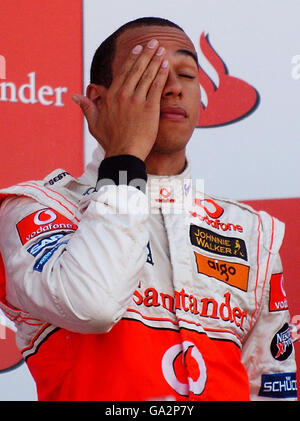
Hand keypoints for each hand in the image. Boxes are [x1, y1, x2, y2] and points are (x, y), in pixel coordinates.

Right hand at [72, 39, 168, 160]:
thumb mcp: (94, 123)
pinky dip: (162, 74)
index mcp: (111, 97)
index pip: (123, 73)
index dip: (132, 59)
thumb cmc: (110, 141)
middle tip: (152, 42)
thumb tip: (75, 97)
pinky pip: (156, 87)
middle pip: (136, 69)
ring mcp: (136, 101)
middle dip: (146, 53)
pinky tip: (166, 65)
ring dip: (155, 60)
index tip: (138, 49)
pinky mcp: (149, 108)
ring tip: (161, 49)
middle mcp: (123, 95)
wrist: (124, 154)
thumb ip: (86, 107)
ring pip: (147, 75)